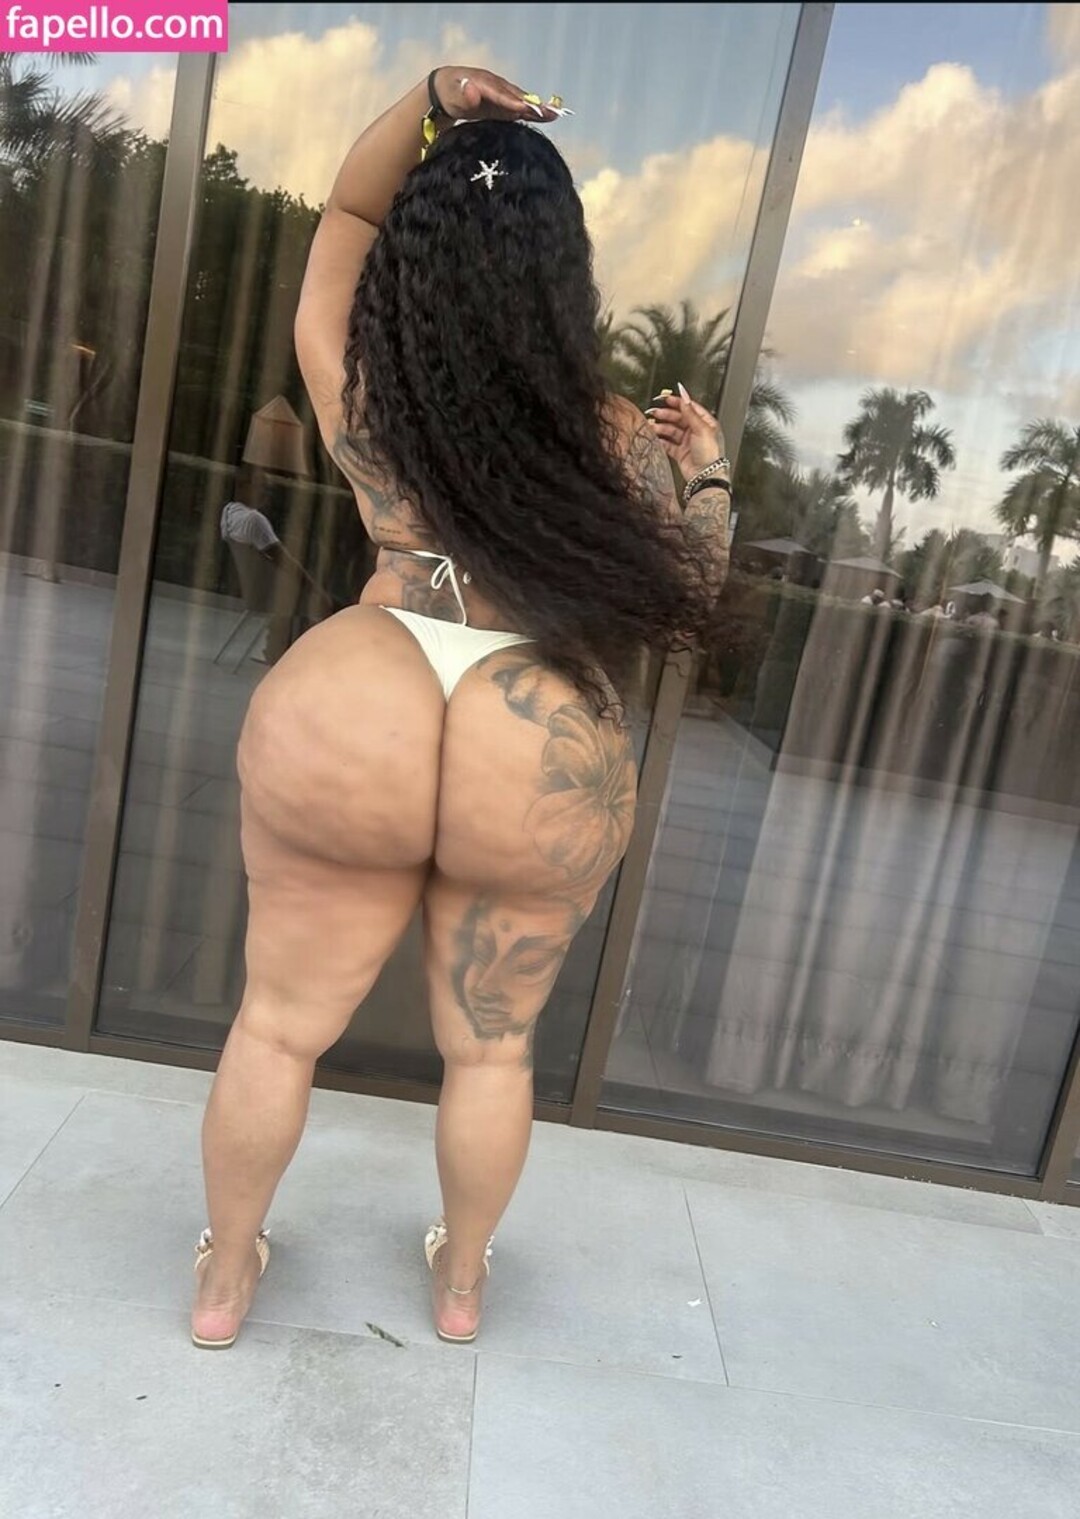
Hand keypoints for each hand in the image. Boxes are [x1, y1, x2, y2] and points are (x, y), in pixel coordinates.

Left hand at [432, 67, 562, 123]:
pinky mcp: (503, 104)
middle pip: (516, 96)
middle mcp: (496, 85)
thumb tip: (472, 89)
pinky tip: (547, 117)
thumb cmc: (448, 93)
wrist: (446, 89)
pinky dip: (533, 112)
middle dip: (532, 104)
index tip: (524, 109)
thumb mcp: (451, 95)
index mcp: (483, 82)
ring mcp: (501, 94)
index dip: (511, 101)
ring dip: (538, 108)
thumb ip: (462, 94)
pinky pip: (519, 107)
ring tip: (555, 115)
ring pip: (521, 100)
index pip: (499, 94)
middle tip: (551, 112)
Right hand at [647, 385, 725, 479]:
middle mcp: (696, 431)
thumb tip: (684, 396)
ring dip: (662, 427)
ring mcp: (688, 442)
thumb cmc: (710, 454)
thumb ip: (690, 412)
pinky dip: (661, 440)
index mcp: (705, 423)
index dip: (678, 402)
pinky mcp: (681, 453)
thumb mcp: (701, 428)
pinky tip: (655, 437)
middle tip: (655, 412)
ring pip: (672, 431)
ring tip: (652, 426)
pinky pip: (668, 444)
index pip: (690, 408)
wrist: (706, 476)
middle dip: (666, 414)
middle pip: (679, 418)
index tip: (666, 399)